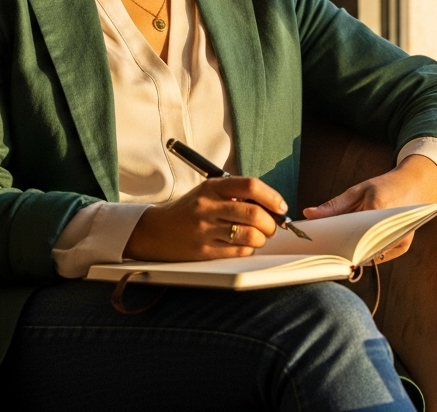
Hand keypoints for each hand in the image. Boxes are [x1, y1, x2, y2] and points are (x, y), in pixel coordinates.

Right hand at [123, 177, 284, 261]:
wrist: (156, 231)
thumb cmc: (189, 210)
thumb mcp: (208, 192)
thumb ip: (236, 195)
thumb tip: (272, 206)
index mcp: (212, 187)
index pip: (250, 186)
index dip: (272, 197)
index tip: (281, 207)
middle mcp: (208, 206)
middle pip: (254, 214)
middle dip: (271, 223)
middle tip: (271, 226)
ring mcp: (205, 230)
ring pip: (250, 235)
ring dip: (262, 238)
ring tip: (258, 237)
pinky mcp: (204, 251)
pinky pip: (239, 251)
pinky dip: (248, 249)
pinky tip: (243, 245)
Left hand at [301, 154, 436, 262]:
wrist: (414, 185)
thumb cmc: (384, 186)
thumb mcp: (357, 191)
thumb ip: (334, 206)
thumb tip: (308, 214)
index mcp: (379, 209)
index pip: (351, 232)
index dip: (335, 240)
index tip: (320, 245)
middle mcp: (392, 228)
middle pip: (360, 247)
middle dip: (342, 249)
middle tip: (324, 251)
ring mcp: (400, 239)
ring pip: (370, 255)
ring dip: (354, 253)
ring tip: (337, 250)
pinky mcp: (403, 246)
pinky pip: (379, 256)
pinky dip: (366, 253)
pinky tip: (353, 249)